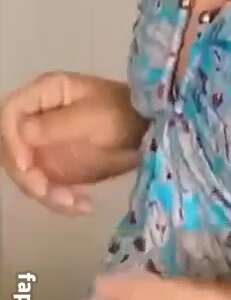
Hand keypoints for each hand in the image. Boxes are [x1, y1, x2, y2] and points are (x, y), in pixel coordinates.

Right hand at [0, 72, 147, 214]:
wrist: (148, 130)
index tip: (25, 164)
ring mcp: (45, 142)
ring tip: (74, 204)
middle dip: (27, 175)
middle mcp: (39, 116)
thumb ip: (56, 125)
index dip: (11, 138)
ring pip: (26, 172)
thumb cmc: (124, 113)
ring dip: (45, 193)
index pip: (11, 111)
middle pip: (12, 148)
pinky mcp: (56, 165)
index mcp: (47, 93)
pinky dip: (59, 199)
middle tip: (47, 193)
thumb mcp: (93, 116)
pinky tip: (82, 206)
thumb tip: (22, 132)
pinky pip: (46, 186)